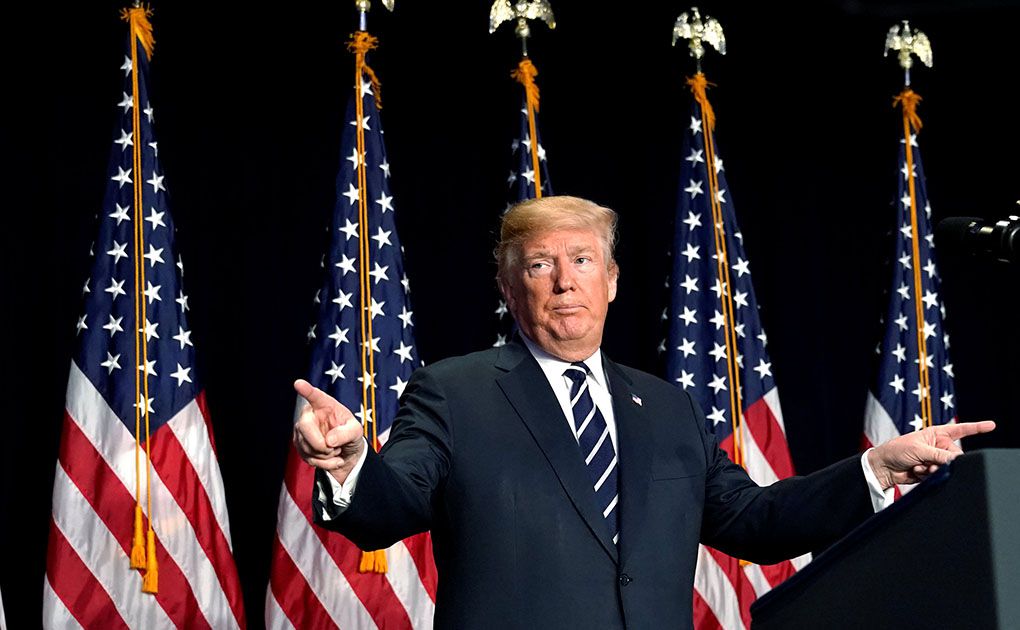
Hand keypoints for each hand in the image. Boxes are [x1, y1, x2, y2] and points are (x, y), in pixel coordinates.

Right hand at [292, 379, 364, 482]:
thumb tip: (329, 441)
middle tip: (335, 448)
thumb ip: (346, 433)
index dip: (306, 390)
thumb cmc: (351, 435)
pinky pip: (308, 458)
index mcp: (325, 405)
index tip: (298, 383)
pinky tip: (332, 459)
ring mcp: (302, 431)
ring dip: (325, 455)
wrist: (347, 453)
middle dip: (320, 443)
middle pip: (305, 427)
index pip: (314, 395)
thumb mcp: (356, 431)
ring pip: (306, 446)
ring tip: (336, 450)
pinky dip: (324, 464)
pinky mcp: (299, 445)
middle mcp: (310, 415)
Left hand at [868, 420, 995, 488]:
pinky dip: (928, 475)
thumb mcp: (919, 449)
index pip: (960, 430)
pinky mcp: (930, 471)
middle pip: (955, 456)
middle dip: (945, 461)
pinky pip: (938, 475)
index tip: (991, 425)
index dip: (976, 428)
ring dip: (934, 469)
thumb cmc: (896, 451)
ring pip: (947, 468)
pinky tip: (916, 471)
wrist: (883, 467)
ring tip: (920, 467)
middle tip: (930, 462)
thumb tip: (956, 460)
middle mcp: (938, 446)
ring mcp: (935, 459)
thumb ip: (939, 455)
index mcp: (935, 434)